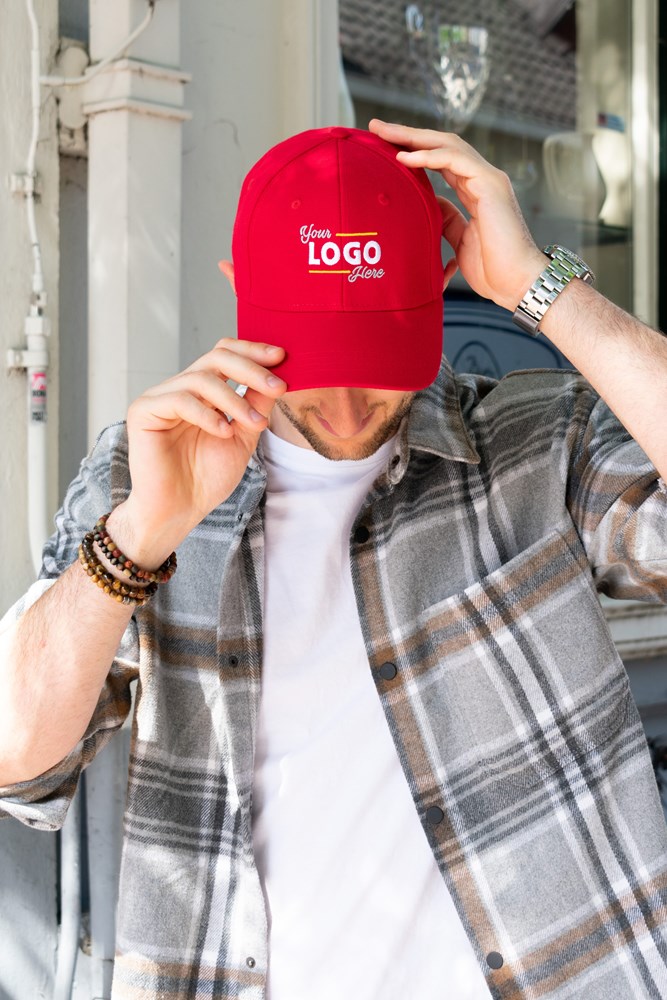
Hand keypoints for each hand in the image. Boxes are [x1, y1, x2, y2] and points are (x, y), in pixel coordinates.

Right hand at [108, 339, 286, 564]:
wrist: (179, 511)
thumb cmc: (207, 478)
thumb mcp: (244, 436)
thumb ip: (256, 404)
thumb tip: (277, 375)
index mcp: (202, 392)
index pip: (224, 355)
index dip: (252, 352)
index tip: (282, 357)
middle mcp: (180, 389)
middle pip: (216, 358)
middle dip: (251, 369)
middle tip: (278, 386)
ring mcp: (160, 398)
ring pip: (201, 379)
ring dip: (235, 400)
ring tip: (254, 424)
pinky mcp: (143, 411)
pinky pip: (180, 400)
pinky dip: (207, 415)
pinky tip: (224, 432)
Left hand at [368, 119, 545, 311]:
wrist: (517, 284)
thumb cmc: (493, 270)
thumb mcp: (459, 240)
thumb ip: (446, 219)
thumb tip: (429, 205)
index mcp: (475, 191)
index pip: (440, 160)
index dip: (413, 150)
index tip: (383, 147)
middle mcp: (482, 179)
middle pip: (441, 145)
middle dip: (408, 134)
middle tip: (376, 127)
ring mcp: (488, 179)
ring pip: (447, 144)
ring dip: (413, 137)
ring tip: (383, 133)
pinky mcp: (490, 184)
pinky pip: (454, 160)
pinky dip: (428, 156)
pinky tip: (404, 157)